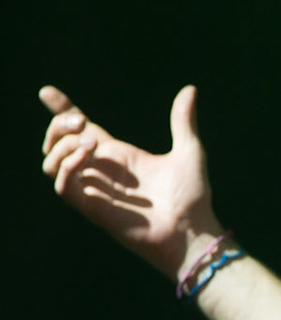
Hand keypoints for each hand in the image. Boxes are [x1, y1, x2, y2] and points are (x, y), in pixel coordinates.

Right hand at [39, 83, 222, 279]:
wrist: (194, 230)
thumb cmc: (192, 197)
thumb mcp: (189, 151)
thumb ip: (183, 121)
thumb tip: (190, 89)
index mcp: (117, 156)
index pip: (80, 130)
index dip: (61, 110)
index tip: (47, 92)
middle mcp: (101, 171)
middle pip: (58, 143)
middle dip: (59, 126)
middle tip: (80, 121)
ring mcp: (95, 190)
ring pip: (52, 164)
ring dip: (61, 147)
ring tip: (90, 143)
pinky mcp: (93, 208)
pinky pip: (63, 187)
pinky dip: (67, 167)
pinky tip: (87, 155)